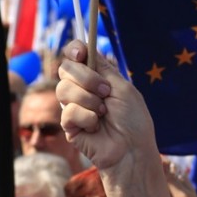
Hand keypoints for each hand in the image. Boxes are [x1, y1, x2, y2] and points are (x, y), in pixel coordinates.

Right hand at [57, 42, 156, 173]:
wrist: (131, 150)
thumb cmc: (133, 120)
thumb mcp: (122, 88)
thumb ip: (104, 68)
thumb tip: (88, 47)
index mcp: (96, 77)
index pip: (75, 56)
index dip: (74, 50)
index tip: (80, 53)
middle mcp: (82, 89)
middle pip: (66, 69)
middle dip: (86, 78)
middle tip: (105, 92)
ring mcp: (74, 106)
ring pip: (63, 89)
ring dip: (88, 100)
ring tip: (103, 113)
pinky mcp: (69, 125)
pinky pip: (69, 112)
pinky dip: (87, 118)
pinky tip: (96, 127)